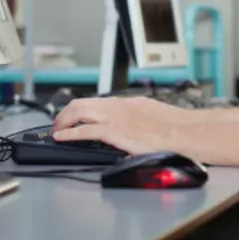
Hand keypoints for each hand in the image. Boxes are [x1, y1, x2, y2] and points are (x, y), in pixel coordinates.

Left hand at [52, 96, 194, 155]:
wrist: (181, 133)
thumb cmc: (172, 126)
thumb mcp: (151, 113)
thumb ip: (135, 116)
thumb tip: (129, 122)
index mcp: (126, 102)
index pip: (95, 101)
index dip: (79, 108)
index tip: (73, 116)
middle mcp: (117, 106)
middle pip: (81, 102)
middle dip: (66, 113)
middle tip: (59, 123)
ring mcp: (114, 118)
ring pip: (79, 112)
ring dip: (64, 121)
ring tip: (57, 130)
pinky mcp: (113, 132)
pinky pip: (84, 131)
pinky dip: (69, 134)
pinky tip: (61, 138)